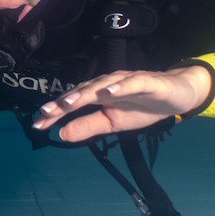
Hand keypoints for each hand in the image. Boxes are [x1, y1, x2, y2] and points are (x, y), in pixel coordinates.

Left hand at [32, 66, 211, 142]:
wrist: (177, 95)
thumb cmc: (142, 106)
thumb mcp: (113, 123)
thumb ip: (88, 126)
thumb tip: (61, 134)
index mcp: (98, 95)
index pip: (72, 103)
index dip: (55, 113)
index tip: (37, 125)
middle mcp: (107, 84)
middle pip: (81, 92)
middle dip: (63, 102)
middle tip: (45, 112)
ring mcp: (125, 80)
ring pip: (101, 86)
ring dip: (84, 93)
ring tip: (68, 103)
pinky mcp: (145, 80)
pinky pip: (130, 83)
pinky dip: (118, 87)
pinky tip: (107, 93)